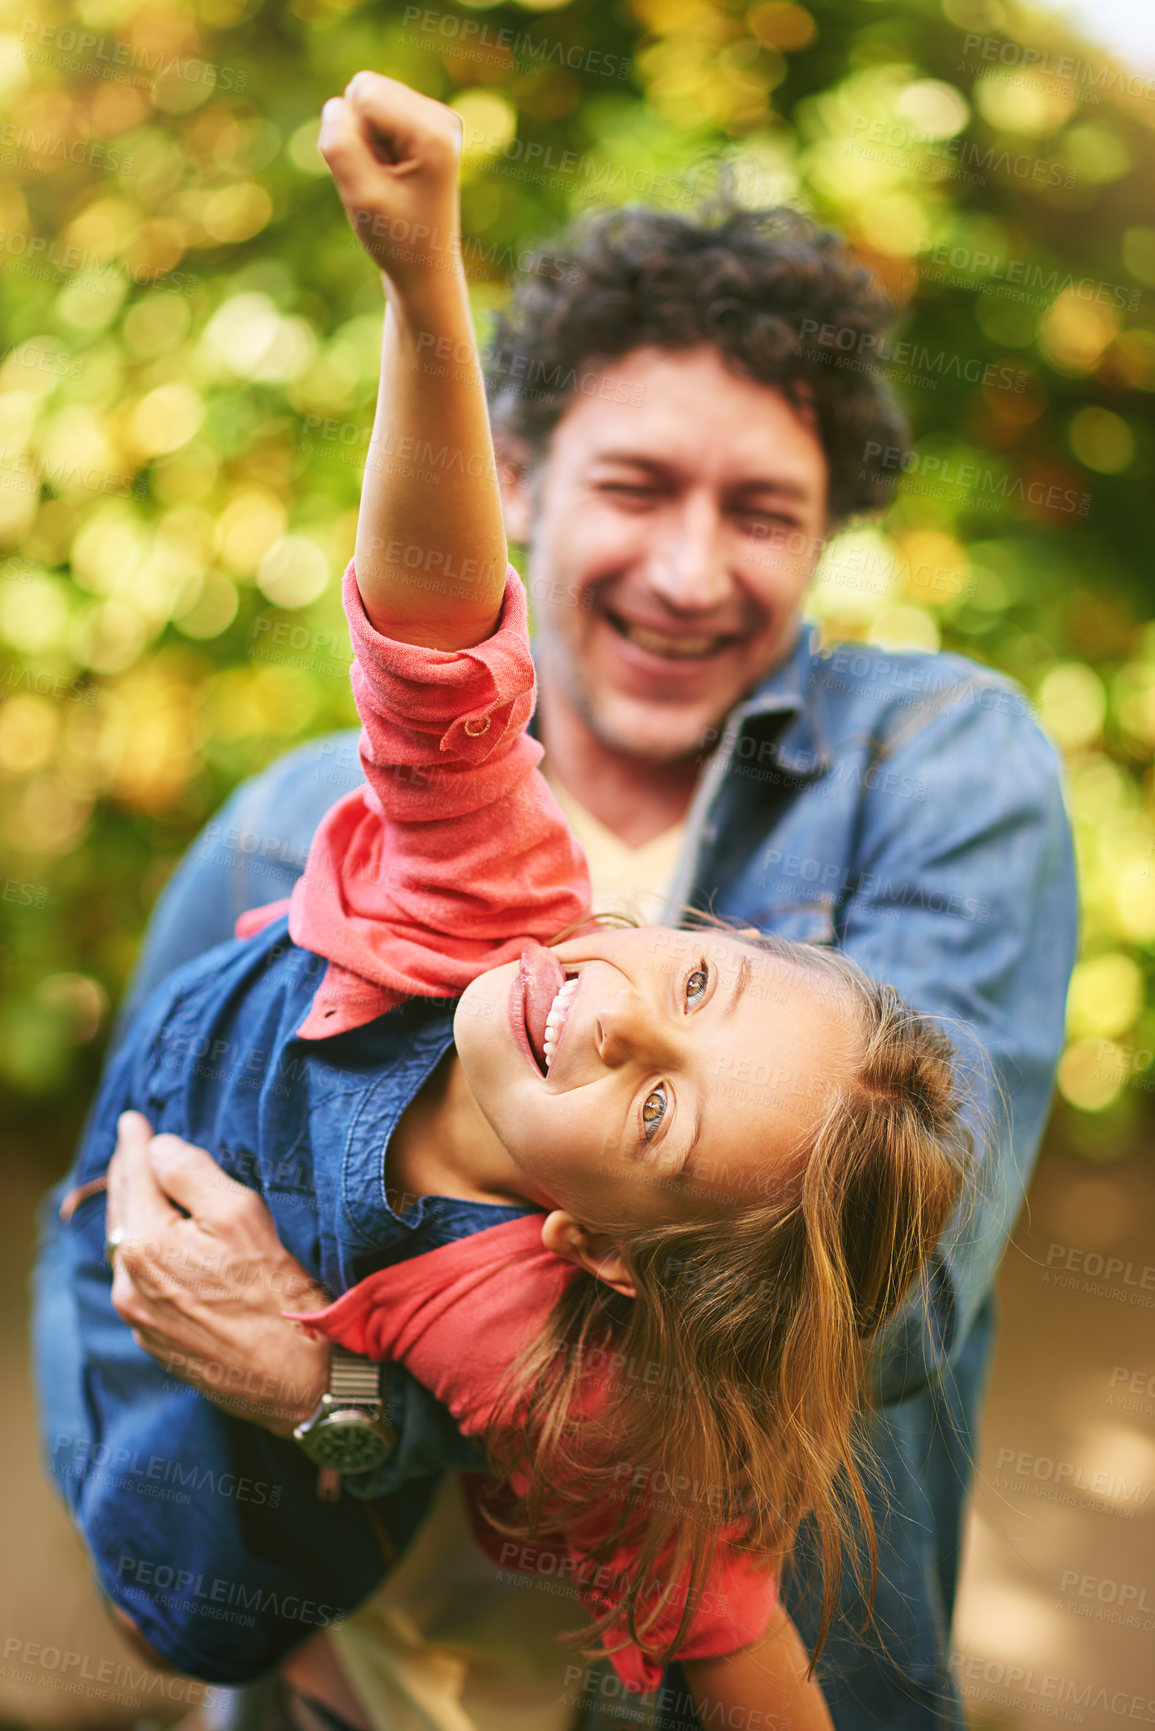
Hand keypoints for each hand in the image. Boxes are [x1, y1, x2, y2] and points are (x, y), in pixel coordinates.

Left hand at [106, 1111, 330, 1436]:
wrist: (297, 1378)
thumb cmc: (275, 1291)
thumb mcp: (241, 1214)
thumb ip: (191, 1173)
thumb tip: (158, 1149)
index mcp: (146, 1245)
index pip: (133, 1176)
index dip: (134, 1143)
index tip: (133, 1119)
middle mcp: (131, 1285)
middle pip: (122, 1214)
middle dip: (126, 1176)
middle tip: (132, 1147)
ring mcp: (142, 1319)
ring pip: (127, 1253)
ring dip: (133, 1217)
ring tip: (141, 1191)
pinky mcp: (159, 1343)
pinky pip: (140, 1286)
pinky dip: (145, 1256)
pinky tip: (161, 1249)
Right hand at [318, 70, 462, 297]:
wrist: (426, 269)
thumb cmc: (397, 239)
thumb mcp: (361, 196)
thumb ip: (341, 145)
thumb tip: (337, 105)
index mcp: (434, 132)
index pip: (364, 94)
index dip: (353, 136)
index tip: (376, 177)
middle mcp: (442, 117)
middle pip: (366, 89)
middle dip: (359, 134)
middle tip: (381, 179)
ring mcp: (437, 119)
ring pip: (367, 99)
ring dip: (365, 141)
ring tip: (387, 179)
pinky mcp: (426, 125)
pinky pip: (375, 112)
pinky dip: (373, 144)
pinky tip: (391, 174)